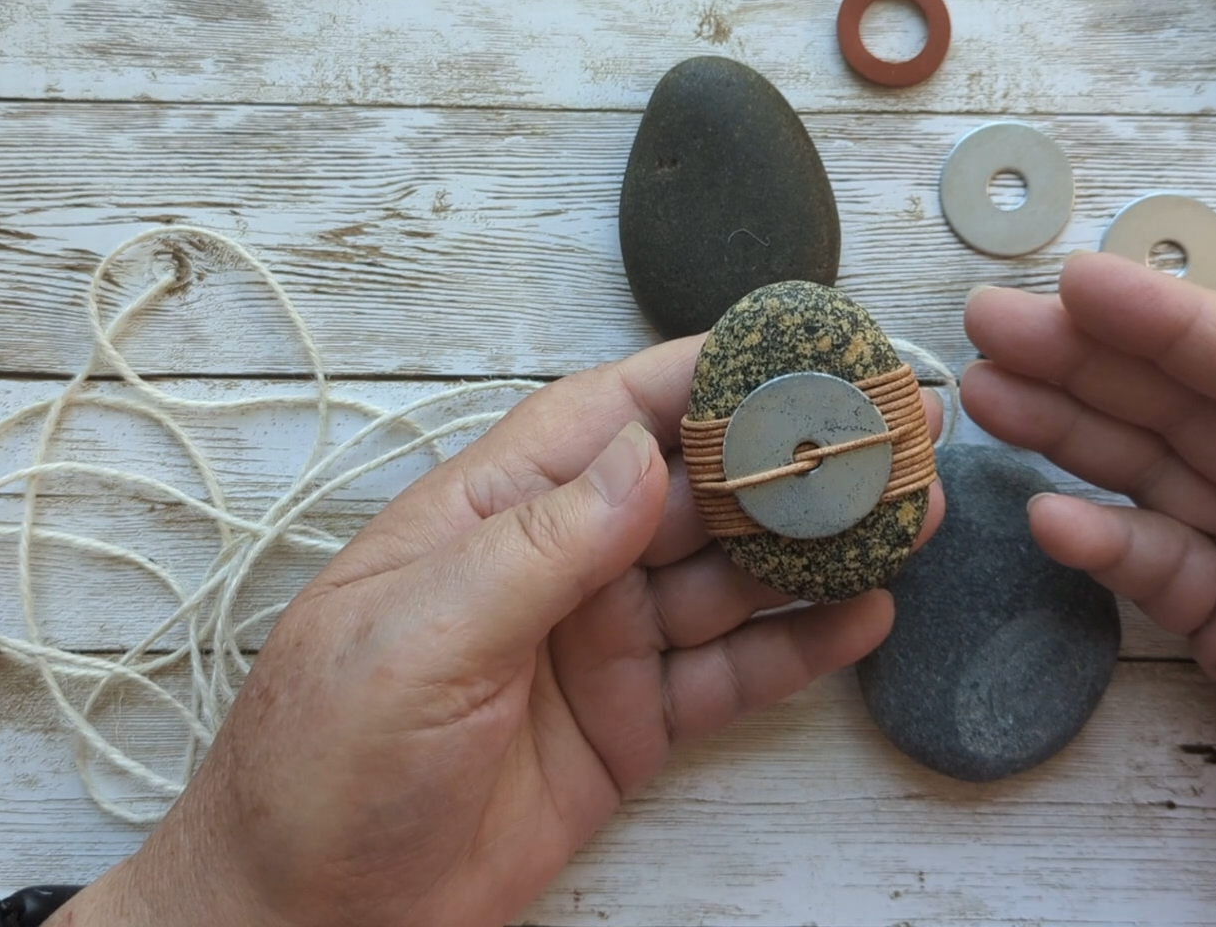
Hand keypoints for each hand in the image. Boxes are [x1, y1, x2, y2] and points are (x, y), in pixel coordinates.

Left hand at [49, 335, 941, 926]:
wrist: (309, 916)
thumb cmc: (320, 766)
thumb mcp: (420, 640)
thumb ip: (538, 549)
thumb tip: (639, 457)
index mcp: (487, 516)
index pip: (610, 416)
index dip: (705, 374)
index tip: (800, 346)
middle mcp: (554, 569)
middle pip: (694, 491)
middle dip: (791, 461)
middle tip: (889, 438)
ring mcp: (597, 646)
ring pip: (728, 578)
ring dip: (815, 551)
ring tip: (906, 520)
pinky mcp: (628, 727)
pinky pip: (730, 674)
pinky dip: (798, 648)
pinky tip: (861, 619)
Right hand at [962, 253, 1215, 925]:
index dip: (1187, 325)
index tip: (1093, 287)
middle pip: (1207, 405)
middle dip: (1102, 357)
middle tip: (1003, 321)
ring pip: (1165, 471)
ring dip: (1078, 429)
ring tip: (993, 394)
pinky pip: (1157, 567)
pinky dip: (1099, 541)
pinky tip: (1049, 518)